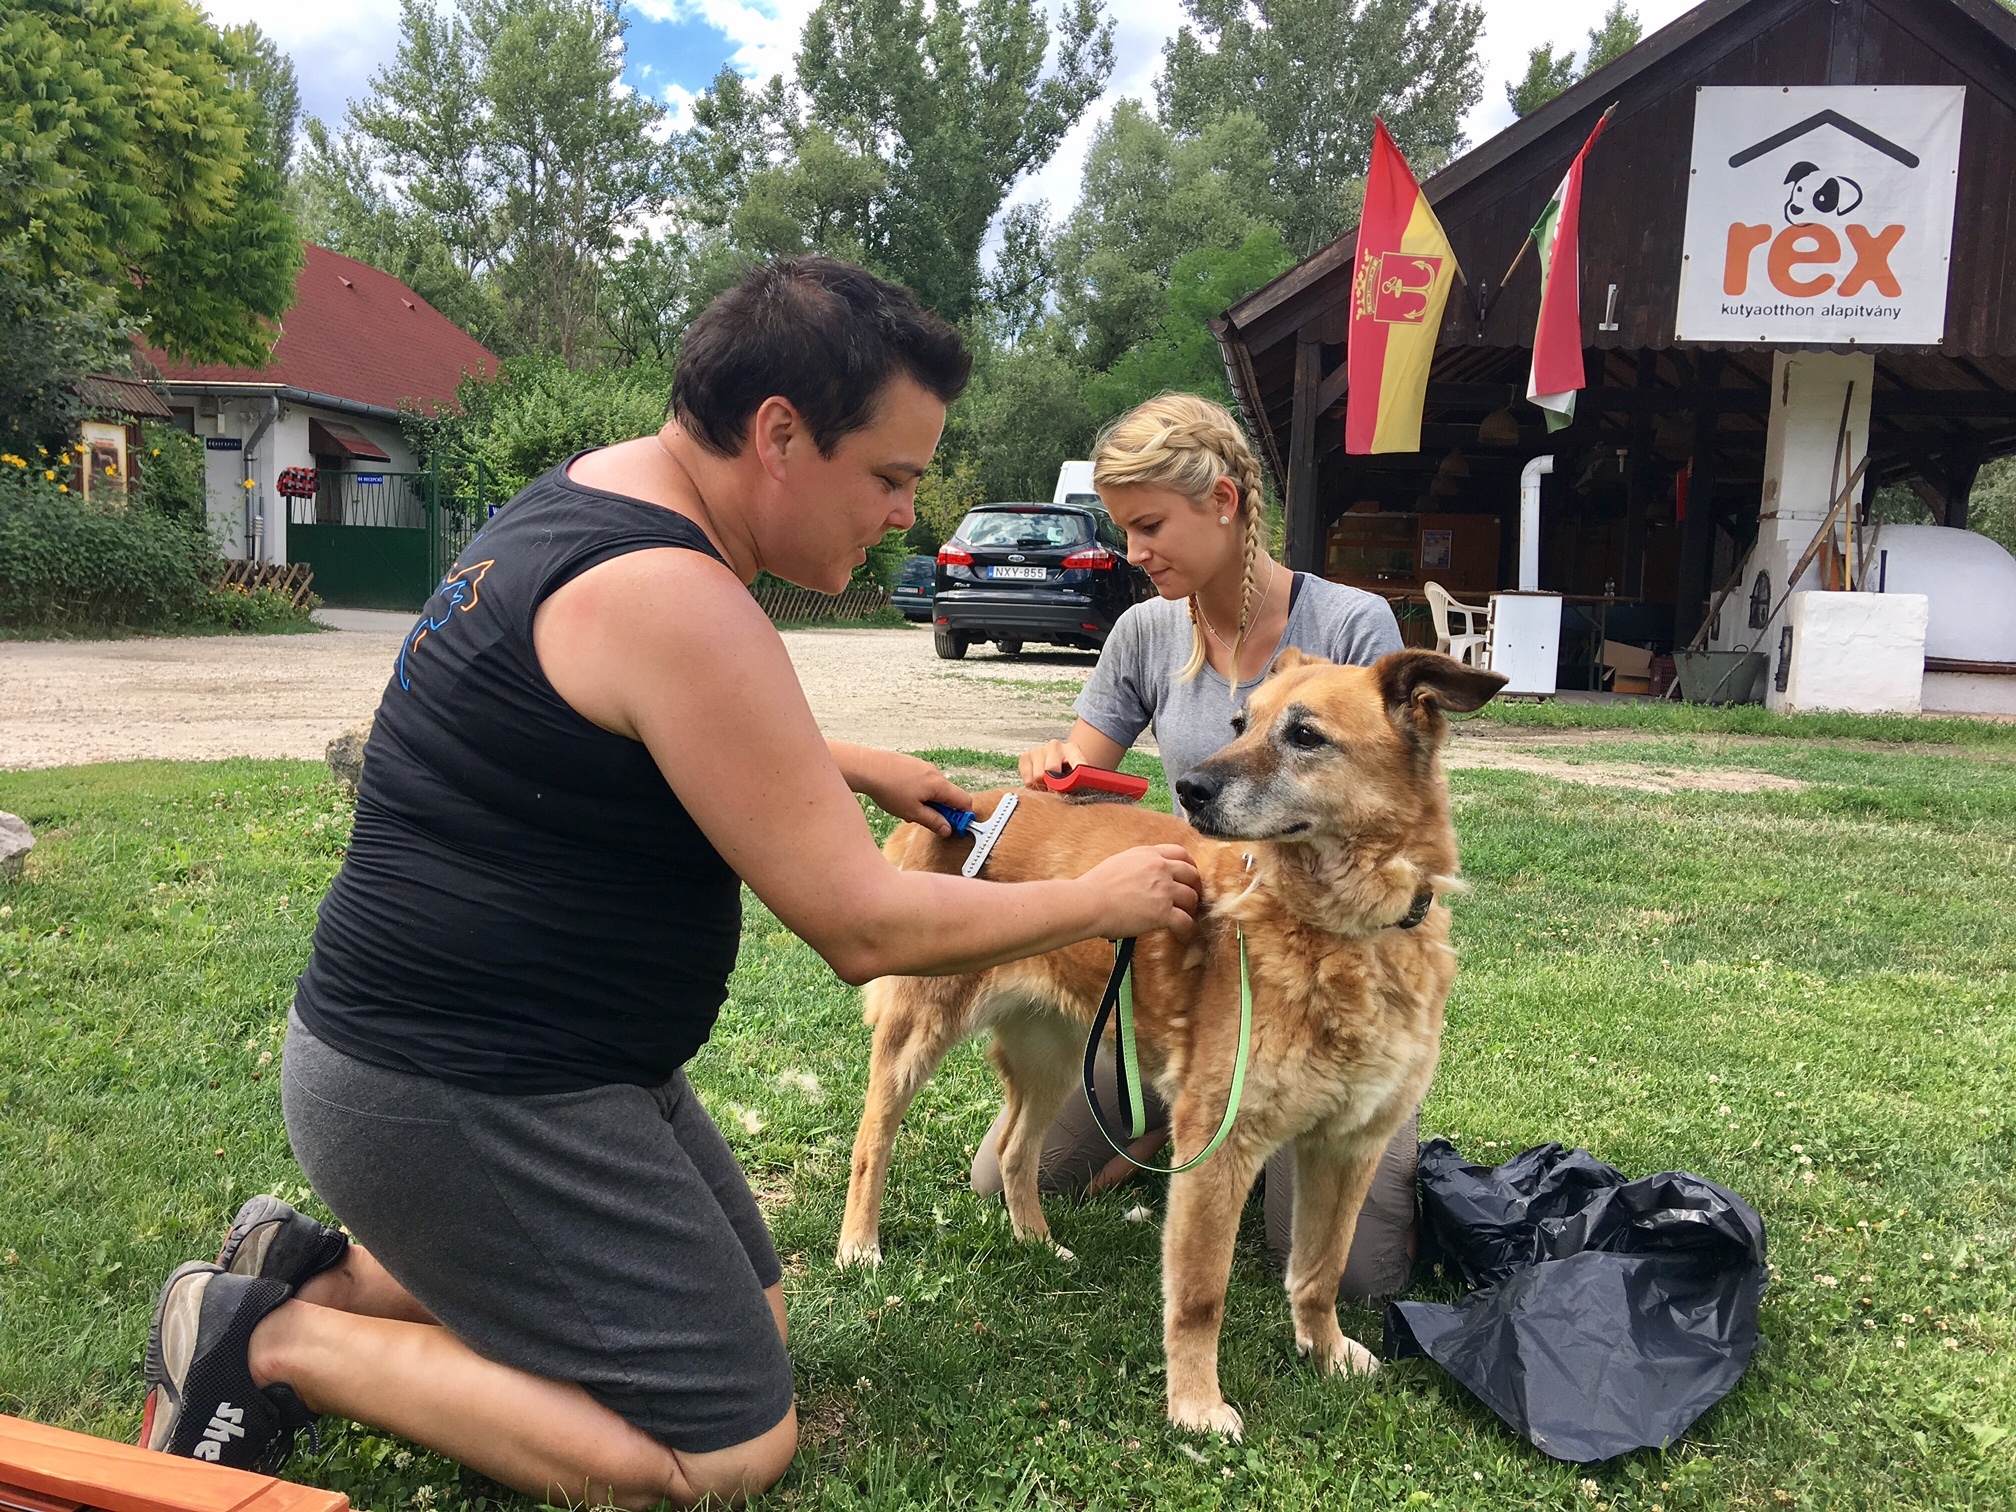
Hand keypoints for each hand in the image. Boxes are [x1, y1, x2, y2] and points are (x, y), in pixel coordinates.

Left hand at [850, 749, 975, 837]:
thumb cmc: (889, 789)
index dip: (962, 816)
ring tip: (907, 809)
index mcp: (939, 785)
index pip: (964, 801)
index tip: (954, 827)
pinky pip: (922, 781)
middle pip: (948, 795)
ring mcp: (923, 766)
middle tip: (925, 821)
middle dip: (941, 810)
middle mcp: (934, 772)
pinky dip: (918, 792)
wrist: (867, 767)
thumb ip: (933, 821)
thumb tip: (947, 829)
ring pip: (933, 789)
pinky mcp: (911, 763)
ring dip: (927, 802)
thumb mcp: (912, 812)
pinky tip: (900, 798)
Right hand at [1019, 738, 1086, 788]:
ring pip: (1038, 777)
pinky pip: (1027, 780)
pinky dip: (1033, 787)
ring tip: (1048, 787)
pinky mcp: (1025, 756)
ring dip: (1043, 788)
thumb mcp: (1080, 776)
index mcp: (1073, 750)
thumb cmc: (1070, 772)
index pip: (1077, 762)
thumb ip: (1080, 783)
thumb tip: (1078, 795)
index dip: (1075, 776)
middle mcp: (1055, 746)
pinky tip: (1039, 784)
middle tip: (1057, 792)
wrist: (1058, 762)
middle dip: (1054, 786)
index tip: (1074, 786)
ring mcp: (1039, 750)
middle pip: (1051, 770)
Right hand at [1078, 844, 1200, 940]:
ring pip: (1191, 898)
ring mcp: (1164, 890)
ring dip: (1190, 909)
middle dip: (1194, 887)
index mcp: (1149, 854)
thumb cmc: (1096, 886)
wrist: (1089, 902)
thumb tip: (1145, 874)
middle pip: (1191, 875)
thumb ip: (1139, 864)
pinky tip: (1183, 935)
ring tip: (1185, 918)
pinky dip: (1187, 930)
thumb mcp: (1120, 862)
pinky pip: (1186, 922)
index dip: (1189, 866)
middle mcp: (1160, 868)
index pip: (1180, 853)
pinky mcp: (1163, 912)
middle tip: (1191, 898)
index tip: (1188, 875)